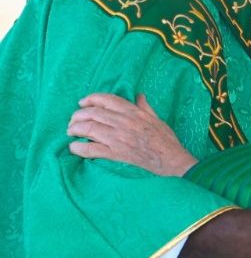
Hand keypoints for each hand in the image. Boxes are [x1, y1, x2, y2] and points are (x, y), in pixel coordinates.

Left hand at [67, 93, 197, 175]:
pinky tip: (74, 147)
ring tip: (71, 132)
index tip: (82, 103)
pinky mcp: (116, 154)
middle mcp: (124, 122)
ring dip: (75, 129)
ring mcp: (118, 138)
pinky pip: (91, 149)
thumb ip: (145, 107)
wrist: (171, 161)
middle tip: (73, 120)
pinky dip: (79, 147)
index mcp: (134, 112)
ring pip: (89, 128)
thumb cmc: (166, 141)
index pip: (106, 100)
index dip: (91, 99)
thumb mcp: (157, 119)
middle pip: (93, 113)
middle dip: (78, 115)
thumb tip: (139, 96)